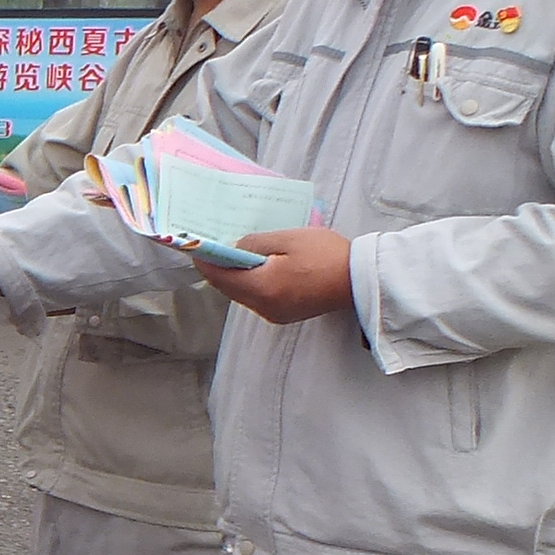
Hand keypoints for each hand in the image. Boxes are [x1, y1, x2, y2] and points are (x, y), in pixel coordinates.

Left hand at [198, 226, 354, 323]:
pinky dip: (252, 283)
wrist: (360, 279)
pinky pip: (258, 298)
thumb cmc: (326, 255)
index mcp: (261, 289)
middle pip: (228, 288)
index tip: (194, 245)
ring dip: (236, 275)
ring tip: (237, 252)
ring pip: (242, 294)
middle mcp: (263, 308)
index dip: (204, 259)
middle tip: (214, 245)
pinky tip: (259, 266)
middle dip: (219, 267)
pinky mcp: (285, 314)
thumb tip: (234, 248)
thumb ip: (254, 243)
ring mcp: (274, 314)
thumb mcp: (287, 239)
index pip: (219, 276)